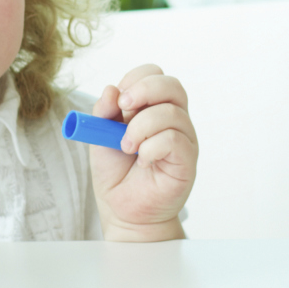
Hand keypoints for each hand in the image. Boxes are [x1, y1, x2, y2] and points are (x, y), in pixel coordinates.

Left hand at [87, 64, 196, 235]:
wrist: (123, 212)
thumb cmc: (116, 175)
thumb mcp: (100, 138)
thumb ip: (104, 113)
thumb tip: (111, 89)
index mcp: (152, 108)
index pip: (154, 75)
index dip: (136, 79)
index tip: (118, 98)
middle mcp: (173, 119)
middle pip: (171, 85)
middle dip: (144, 91)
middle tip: (123, 109)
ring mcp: (183, 138)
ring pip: (171, 113)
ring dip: (141, 127)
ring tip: (127, 147)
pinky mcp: (188, 160)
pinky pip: (175, 140)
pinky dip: (152, 147)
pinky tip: (143, 161)